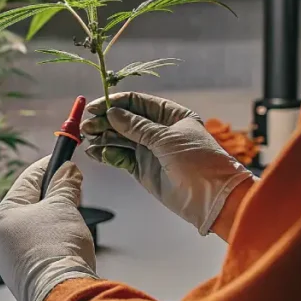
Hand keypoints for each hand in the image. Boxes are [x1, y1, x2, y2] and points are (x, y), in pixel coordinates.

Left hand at [0, 156, 97, 300]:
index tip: (62, 158)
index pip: (27, 180)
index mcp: (1, 215)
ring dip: (56, 218)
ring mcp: (9, 258)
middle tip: (74, 187)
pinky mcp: (23, 274)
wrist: (60, 295)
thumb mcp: (63, 206)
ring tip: (73, 216)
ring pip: (35, 226)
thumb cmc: (55, 249)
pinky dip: (54, 239)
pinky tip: (67, 241)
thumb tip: (68, 171)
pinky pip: (39, 247)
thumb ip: (65, 184)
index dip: (48, 166)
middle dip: (54, 194)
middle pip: (30, 204)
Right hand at [81, 92, 254, 235]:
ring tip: (89, 140)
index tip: (96, 107)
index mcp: (171, 115)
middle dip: (106, 122)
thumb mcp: (166, 138)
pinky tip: (96, 153)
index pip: (138, 102)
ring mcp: (150, 150)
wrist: (211, 198)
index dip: (116, 103)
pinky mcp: (143, 168)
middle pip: (126, 120)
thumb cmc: (197, 161)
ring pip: (121, 138)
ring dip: (104, 138)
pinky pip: (121, 157)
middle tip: (88, 127)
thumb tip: (112, 113)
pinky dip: (108, 154)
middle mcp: (159, 130)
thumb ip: (137, 126)